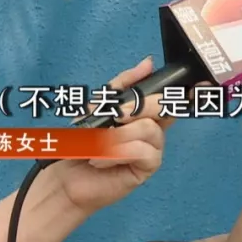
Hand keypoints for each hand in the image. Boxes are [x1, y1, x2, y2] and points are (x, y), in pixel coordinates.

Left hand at [45, 57, 174, 212]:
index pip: (165, 94)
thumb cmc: (82, 142)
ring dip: (118, 135)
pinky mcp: (147, 168)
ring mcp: (152, 148)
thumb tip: (148, 63)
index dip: (172, 88)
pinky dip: (117, 153)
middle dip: (137, 107)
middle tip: (116, 116)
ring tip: (98, 145)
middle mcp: (153, 129)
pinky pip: (143, 152)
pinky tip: (100, 161)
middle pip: (162, 107)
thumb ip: (122, 85)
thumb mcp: (97, 106)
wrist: (65, 177)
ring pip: (149, 129)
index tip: (176, 80)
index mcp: (144, 113)